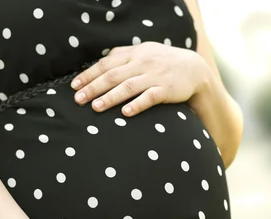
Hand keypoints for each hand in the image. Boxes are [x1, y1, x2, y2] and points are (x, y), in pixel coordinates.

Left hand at [71, 41, 209, 116]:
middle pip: (113, 76)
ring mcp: (155, 76)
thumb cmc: (165, 62)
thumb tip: (101, 62)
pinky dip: (137, 105)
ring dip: (110, 97)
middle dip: (93, 88)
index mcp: (135, 53)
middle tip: (78, 100)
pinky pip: (149, 97)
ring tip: (95, 107)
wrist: (196, 69)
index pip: (106, 64)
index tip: (74, 86)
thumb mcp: (145, 52)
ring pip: (128, 86)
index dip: (89, 75)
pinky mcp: (167, 90)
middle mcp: (143, 63)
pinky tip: (125, 113)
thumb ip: (124, 55)